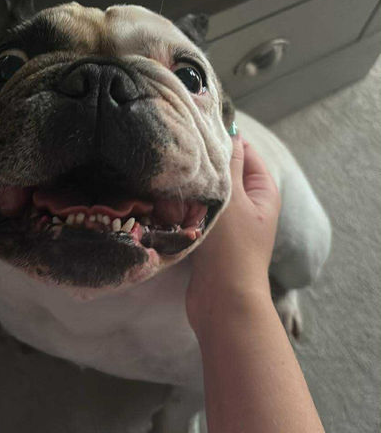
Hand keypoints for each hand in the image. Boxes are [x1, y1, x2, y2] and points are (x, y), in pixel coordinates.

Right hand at [186, 135, 280, 334]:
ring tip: (172, 179)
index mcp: (263, 191)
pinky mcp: (213, 240)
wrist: (224, 301)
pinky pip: (200, 214)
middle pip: (226, 174)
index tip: (195, 132)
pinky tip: (169, 204)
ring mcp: (232, 224)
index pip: (245, 152)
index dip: (223, 141)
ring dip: (193, 190)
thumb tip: (230, 135)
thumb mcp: (232, 199)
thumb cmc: (232, 247)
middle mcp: (251, 205)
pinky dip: (187, 209)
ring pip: (210, 194)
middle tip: (179, 156)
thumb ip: (229, 166)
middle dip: (205, 167)